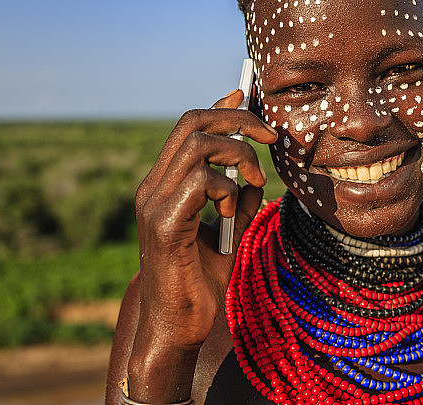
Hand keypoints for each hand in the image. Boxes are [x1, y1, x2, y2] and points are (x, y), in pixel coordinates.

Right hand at [127, 90, 276, 400]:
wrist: (179, 327)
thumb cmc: (202, 281)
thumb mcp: (229, 230)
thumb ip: (239, 199)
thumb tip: (256, 172)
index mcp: (165, 185)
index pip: (189, 128)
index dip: (219, 106)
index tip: (247, 95)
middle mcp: (153, 187)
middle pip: (192, 122)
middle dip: (237, 119)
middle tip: (270, 136)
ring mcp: (153, 203)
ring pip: (198, 145)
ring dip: (238, 156)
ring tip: (254, 181)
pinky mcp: (162, 223)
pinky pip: (200, 182)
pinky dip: (226, 190)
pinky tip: (230, 213)